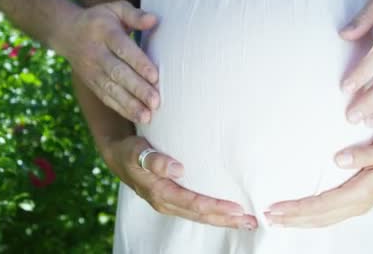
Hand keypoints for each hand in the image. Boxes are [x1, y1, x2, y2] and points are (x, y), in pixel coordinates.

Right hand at [60, 0, 159, 123]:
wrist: (66, 32)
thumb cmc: (101, 19)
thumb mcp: (115, 9)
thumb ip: (135, 14)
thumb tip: (154, 19)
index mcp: (104, 32)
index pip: (123, 49)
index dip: (138, 63)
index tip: (155, 76)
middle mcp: (95, 53)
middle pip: (117, 73)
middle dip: (137, 88)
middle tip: (155, 102)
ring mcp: (91, 71)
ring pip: (111, 89)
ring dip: (130, 104)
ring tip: (147, 116)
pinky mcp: (91, 83)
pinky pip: (106, 97)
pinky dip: (122, 109)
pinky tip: (137, 117)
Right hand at [103, 135, 258, 229]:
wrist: (119, 155)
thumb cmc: (130, 151)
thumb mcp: (136, 152)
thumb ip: (154, 160)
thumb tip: (178, 169)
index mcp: (160, 193)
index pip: (194, 204)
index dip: (216, 208)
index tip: (238, 208)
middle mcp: (167, 203)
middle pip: (202, 216)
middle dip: (227, 220)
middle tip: (253, 221)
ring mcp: (171, 203)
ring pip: (202, 216)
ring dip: (224, 219)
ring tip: (248, 221)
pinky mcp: (175, 199)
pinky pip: (198, 210)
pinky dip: (215, 213)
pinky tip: (229, 213)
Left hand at [264, 131, 372, 226]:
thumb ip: (364, 154)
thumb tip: (339, 159)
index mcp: (362, 193)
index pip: (323, 205)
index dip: (299, 208)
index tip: (277, 207)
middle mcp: (357, 204)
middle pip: (319, 217)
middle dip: (292, 219)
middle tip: (266, 216)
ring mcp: (355, 206)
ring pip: (322, 220)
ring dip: (298, 221)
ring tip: (276, 219)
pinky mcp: (353, 203)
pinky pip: (328, 216)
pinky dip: (309, 218)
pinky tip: (297, 215)